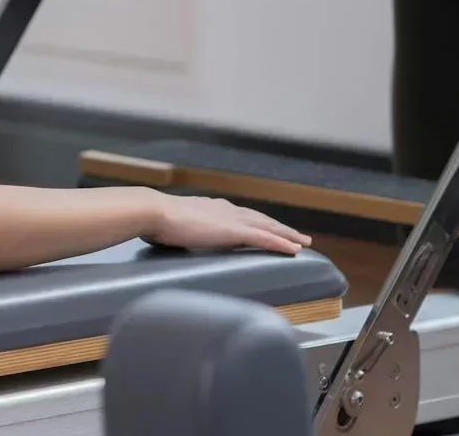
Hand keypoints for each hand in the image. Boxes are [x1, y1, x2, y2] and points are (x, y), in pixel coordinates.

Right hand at [144, 193, 311, 254]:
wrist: (154, 212)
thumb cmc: (155, 221)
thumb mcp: (172, 226)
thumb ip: (179, 230)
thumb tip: (171, 236)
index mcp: (211, 208)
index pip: (241, 215)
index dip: (257, 221)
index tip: (268, 226)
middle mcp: (225, 209)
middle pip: (260, 219)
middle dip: (279, 227)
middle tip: (297, 236)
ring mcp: (231, 219)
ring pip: (268, 227)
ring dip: (287, 234)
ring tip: (303, 242)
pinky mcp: (233, 231)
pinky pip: (264, 238)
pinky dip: (281, 243)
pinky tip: (294, 249)